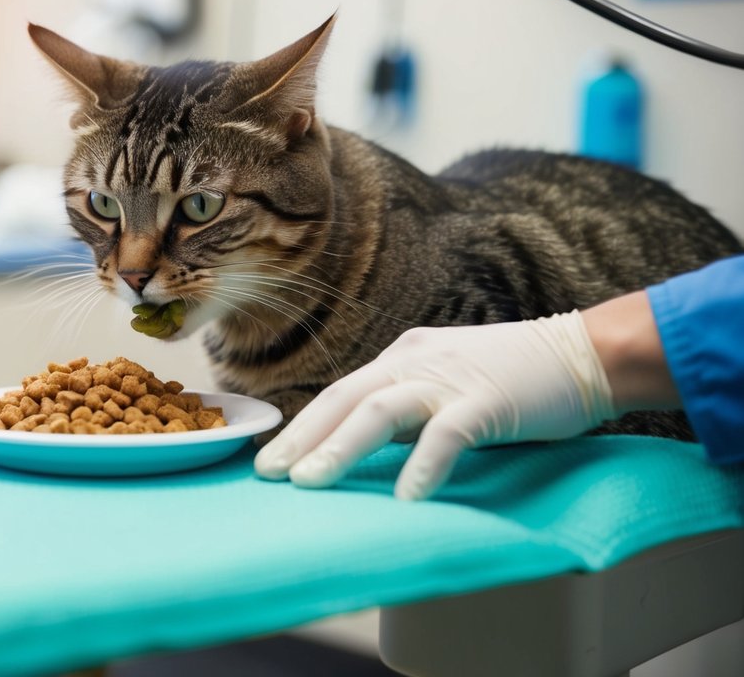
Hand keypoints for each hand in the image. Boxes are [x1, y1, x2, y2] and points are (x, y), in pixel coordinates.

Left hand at [253, 311, 616, 499]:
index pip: (338, 394)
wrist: (583, 354)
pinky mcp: (488, 399)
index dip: (301, 428)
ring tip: (311, 485)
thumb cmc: (513, 378)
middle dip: (303, 439)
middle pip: (344, 399)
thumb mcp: (445, 386)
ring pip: (380, 411)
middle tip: (269, 475)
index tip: (270, 461)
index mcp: (402, 358)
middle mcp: (414, 360)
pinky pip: (447, 433)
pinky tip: (407, 498)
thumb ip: (407, 411)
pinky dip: (424, 465)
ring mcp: (450, 378)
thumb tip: (362, 450)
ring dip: (340, 448)